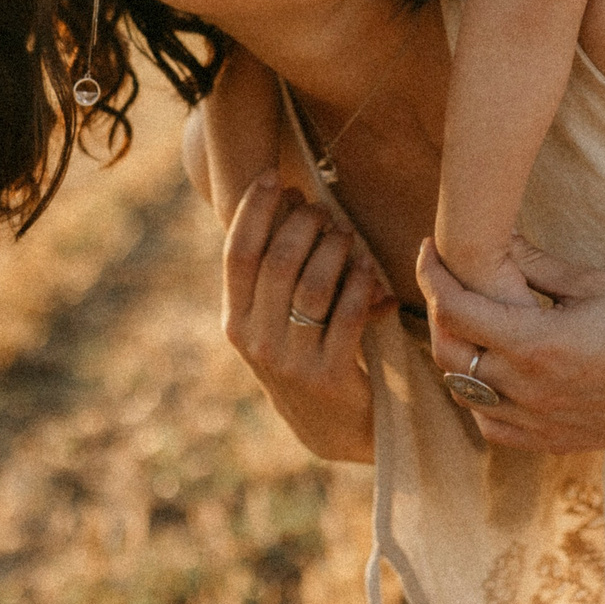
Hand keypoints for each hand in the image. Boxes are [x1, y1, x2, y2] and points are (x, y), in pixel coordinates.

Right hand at [221, 172, 389, 461]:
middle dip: (304, 225)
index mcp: (236, 321)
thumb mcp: (276, 318)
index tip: (274, 177)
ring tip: (348, 237)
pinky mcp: (328, 376)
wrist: (330, 426)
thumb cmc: (307, 352)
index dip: (254, 211)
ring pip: (313, 284)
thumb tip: (291, 196)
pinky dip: (361, 285)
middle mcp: (255, 341)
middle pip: (277, 262)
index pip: (237, 254)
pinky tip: (369, 272)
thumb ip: (275, 270)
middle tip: (324, 211)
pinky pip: (348, 314)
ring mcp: (290, 361)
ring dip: (336, 250)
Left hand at [415, 238, 604, 452]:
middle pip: (449, 351)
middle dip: (439, 311)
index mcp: (535, 343)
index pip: (455, 309)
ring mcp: (540, 423)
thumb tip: (500, 238)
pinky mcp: (555, 442)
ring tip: (471, 326)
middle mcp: (528, 390)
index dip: (432, 274)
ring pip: (465, 393)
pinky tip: (496, 376)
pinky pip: (494, 427)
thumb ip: (538, 266)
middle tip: (448, 283)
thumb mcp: (594, 284)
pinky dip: (482, 401)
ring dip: (457, 357)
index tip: (429, 250)